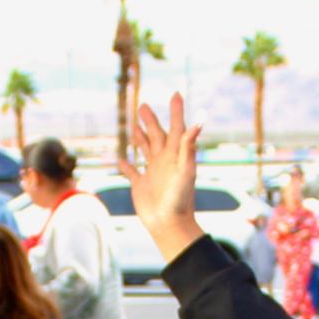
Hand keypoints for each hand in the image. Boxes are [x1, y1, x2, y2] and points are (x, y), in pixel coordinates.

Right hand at [122, 96, 206, 265]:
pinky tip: (120, 160)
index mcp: (175, 155)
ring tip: (134, 126)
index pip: (177, 128)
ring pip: (145, 150)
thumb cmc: (180, 200)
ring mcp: (153, 173)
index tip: (176, 94)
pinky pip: (132, 172)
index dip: (176, 111)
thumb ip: (188, 148)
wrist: (170, 225)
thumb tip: (197, 124)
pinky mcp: (141, 186)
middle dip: (151, 120)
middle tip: (143, 105)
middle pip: (157, 135)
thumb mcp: (186, 171)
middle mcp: (164, 161)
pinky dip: (126, 166)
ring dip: (139, 137)